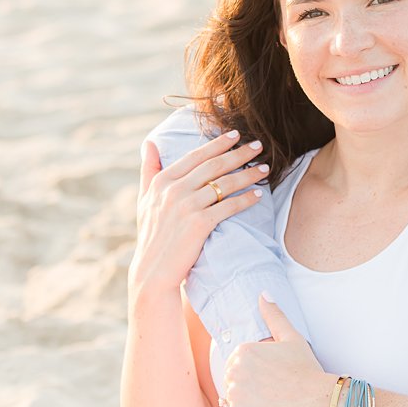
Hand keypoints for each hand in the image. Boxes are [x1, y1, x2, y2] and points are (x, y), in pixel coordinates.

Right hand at [130, 131, 267, 296]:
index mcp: (162, 181)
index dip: (217, 144)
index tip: (236, 135)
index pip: (195, 156)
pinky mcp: (199, 224)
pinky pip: (228, 207)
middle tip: (258, 146)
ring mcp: (186, 207)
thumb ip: (148, 170)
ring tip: (264, 169)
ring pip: (224, 184)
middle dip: (239, 154)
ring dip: (247, 174)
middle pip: (214, 166)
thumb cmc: (151, 235)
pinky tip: (258, 195)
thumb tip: (148, 143)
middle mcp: (173, 190)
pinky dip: (245, 200)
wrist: (153, 271)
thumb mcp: (144, 199)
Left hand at [222, 294, 331, 406]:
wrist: (316, 399)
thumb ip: (274, 315)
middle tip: (273, 392)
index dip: (255, 373)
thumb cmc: (306, 368)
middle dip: (249, 387)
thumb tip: (263, 293)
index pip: (238, 364)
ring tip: (271, 403)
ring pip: (234, 399)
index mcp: (242, 350)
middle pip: (233, 381)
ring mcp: (234, 394)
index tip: (272, 378)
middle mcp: (233, 370)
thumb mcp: (291, 338)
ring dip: (249, 402)